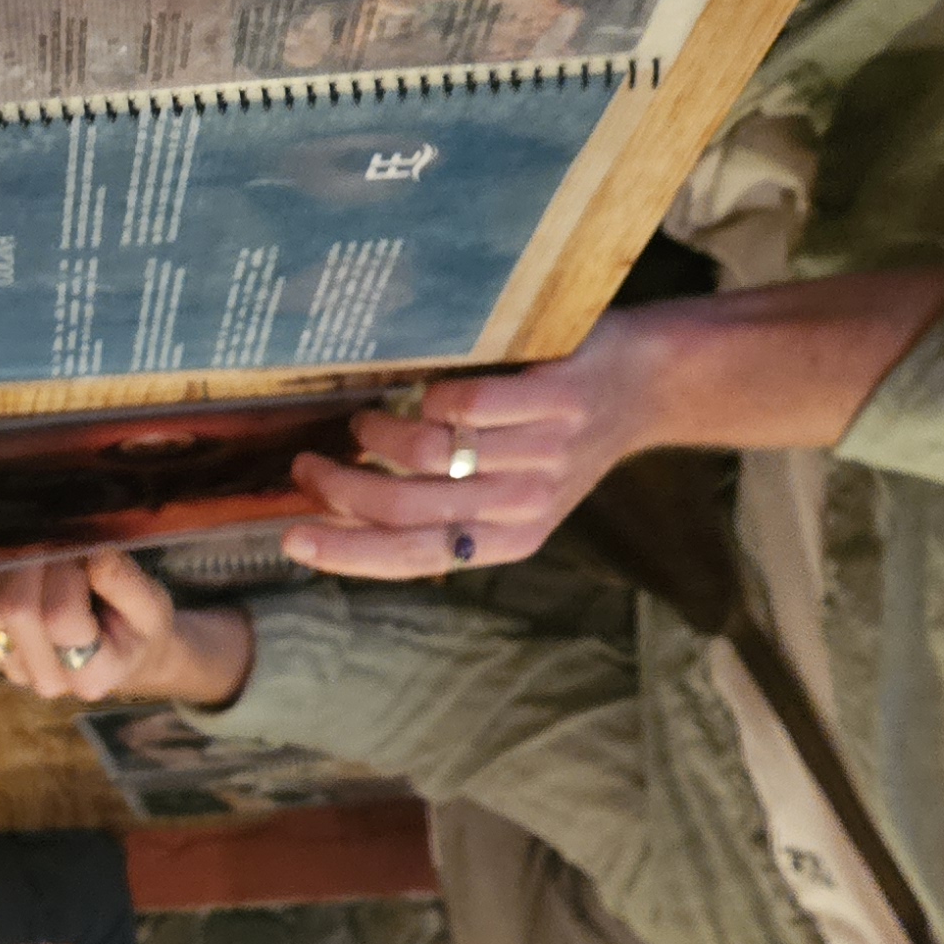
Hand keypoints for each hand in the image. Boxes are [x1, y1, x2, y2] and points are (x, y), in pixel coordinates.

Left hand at [0, 551, 243, 705]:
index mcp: (91, 676)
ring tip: (49, 560)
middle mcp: (44, 678)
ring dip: (16, 568)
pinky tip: (27, 570)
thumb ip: (125, 583)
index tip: (88, 556)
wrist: (117, 651)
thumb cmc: (136, 628)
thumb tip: (92, 554)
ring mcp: (10, 664)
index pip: (60, 619)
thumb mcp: (152, 607)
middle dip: (40, 565)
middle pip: (18, 610)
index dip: (69, 576)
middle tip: (66, 550)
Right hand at [276, 317, 663, 579]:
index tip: (292, 539)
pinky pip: (465, 403)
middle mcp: (525, 505)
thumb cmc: (564, 436)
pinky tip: (426, 388)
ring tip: (369, 420)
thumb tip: (349, 514)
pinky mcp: (554, 402)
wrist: (651, 385)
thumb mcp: (514, 493)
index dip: (345, 552)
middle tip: (309, 467)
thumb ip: (447, 508)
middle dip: (340, 488)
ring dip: (381, 434)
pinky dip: (432, 393)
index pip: (411, 558)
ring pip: (429, 455)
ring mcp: (542, 454)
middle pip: (406, 508)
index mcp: (510, 540)